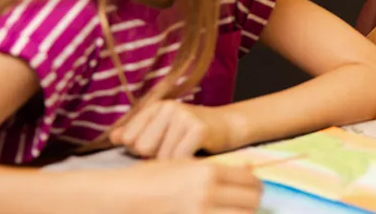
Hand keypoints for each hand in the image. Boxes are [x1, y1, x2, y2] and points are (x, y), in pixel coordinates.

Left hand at [110, 101, 227, 159]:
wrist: (227, 125)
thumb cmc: (190, 130)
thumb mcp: (162, 127)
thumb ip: (136, 132)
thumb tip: (113, 138)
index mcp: (155, 106)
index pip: (130, 138)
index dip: (142, 149)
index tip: (159, 144)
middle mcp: (168, 107)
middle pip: (143, 148)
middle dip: (157, 155)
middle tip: (174, 146)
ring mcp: (184, 116)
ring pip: (162, 156)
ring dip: (173, 160)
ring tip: (185, 149)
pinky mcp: (199, 129)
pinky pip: (179, 158)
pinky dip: (185, 162)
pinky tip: (193, 153)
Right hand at [117, 160, 261, 213]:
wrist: (120, 198)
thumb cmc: (149, 179)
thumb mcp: (183, 165)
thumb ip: (214, 169)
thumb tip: (247, 170)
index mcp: (207, 173)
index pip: (250, 180)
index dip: (255, 185)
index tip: (253, 189)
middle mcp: (207, 194)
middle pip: (251, 201)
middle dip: (252, 202)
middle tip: (246, 202)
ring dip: (242, 213)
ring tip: (234, 210)